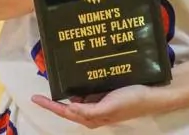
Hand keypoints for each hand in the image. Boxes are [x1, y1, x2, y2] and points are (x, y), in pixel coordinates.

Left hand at [32, 84, 167, 127]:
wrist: (153, 95)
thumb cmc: (132, 101)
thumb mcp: (110, 107)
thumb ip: (89, 111)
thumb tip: (69, 108)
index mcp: (91, 117)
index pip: (65, 111)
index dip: (49, 105)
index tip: (35, 97)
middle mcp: (93, 110)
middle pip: (69, 104)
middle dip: (57, 95)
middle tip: (47, 80)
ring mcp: (99, 101)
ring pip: (78, 95)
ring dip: (70, 86)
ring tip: (60, 73)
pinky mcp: (106, 93)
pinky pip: (89, 88)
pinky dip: (81, 81)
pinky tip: (79, 71)